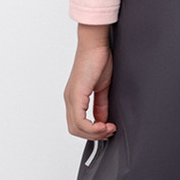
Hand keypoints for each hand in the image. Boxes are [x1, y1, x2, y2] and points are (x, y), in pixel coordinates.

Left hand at [64, 23, 117, 139]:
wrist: (95, 44)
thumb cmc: (98, 59)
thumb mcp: (101, 88)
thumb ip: (100, 105)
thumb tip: (102, 120)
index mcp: (74, 97)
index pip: (77, 124)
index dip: (93, 132)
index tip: (109, 129)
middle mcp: (69, 99)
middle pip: (75, 130)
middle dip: (94, 136)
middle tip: (109, 131)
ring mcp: (71, 98)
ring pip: (76, 128)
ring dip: (94, 133)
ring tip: (109, 128)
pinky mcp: (76, 95)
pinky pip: (79, 120)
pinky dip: (93, 127)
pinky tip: (104, 124)